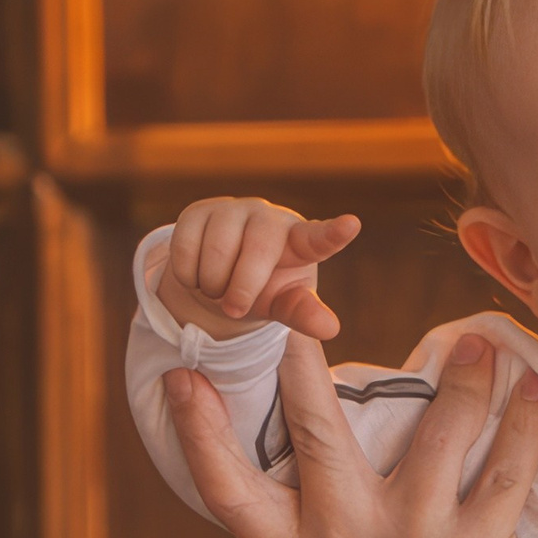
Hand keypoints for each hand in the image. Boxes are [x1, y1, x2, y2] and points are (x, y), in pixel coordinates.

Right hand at [158, 196, 360, 340]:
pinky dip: (188, 275)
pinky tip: (198, 274)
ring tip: (218, 287)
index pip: (319, 238)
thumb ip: (305, 313)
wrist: (222, 273)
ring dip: (212, 284)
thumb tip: (330, 328)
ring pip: (217, 250)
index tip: (351, 225)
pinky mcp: (199, 210)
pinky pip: (186, 246)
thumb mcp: (285, 304)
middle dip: (243, 289)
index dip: (334, 233)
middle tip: (235, 307)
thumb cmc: (266, 286)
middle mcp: (269, 217)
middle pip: (257, 252)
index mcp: (300, 241)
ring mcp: (234, 208)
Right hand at [164, 329, 537, 537]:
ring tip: (479, 340)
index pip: (229, 491)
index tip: (178, 374)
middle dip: (310, 361)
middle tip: (309, 302)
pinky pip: (505, 467)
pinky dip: (525, 421)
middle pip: (317, 434)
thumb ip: (312, 535)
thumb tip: (301, 453)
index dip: (197, 432)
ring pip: (434, 433)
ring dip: (462, 376)